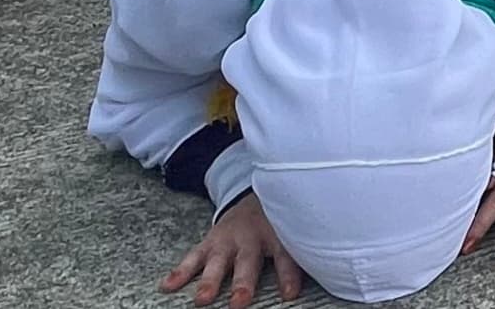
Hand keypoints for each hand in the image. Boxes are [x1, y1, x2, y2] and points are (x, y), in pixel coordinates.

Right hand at [162, 193, 301, 308]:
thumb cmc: (278, 222)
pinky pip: (193, 257)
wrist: (255, 195)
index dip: (288, 275)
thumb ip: (301, 255)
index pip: (285, 255)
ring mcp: (227, 239)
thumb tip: (326, 273)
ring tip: (202, 299)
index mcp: (277, 234)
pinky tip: (168, 285)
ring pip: (217, 261)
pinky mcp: (209, 241)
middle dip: (242, 282)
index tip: (289, 294)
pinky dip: (180, 271)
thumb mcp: (292, 233)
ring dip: (209, 280)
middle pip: (247, 261)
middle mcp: (250, 237)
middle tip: (238, 302)